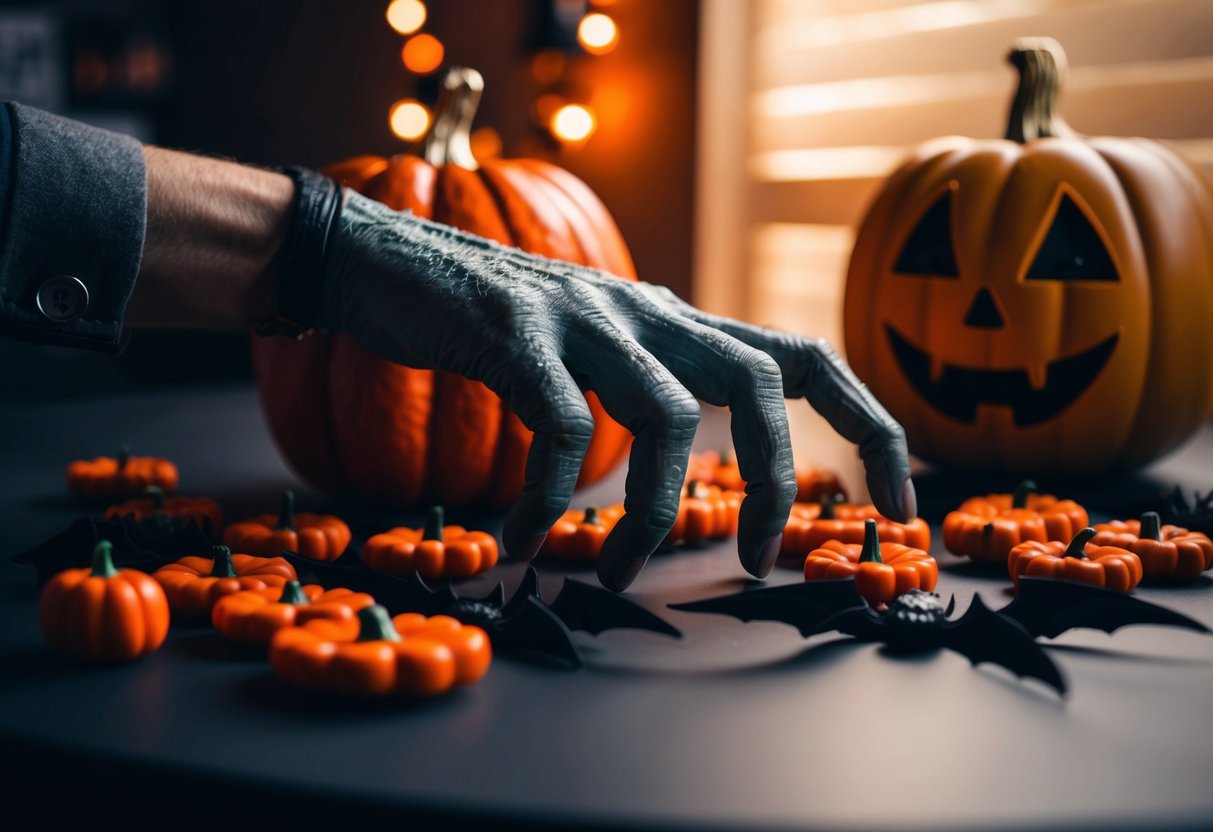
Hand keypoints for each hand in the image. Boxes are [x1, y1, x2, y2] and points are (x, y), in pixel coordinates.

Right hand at [321, 192, 914, 590]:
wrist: (386, 259)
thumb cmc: (492, 321)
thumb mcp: (597, 341)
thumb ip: (651, 372)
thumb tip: (690, 435)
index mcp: (675, 322)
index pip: (806, 358)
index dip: (868, 423)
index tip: (896, 498)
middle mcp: (646, 313)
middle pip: (761, 382)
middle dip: (773, 478)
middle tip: (757, 560)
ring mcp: (582, 318)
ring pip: (664, 415)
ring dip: (650, 511)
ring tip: (619, 573)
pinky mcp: (514, 333)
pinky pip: (559, 428)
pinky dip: (548, 498)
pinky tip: (522, 538)